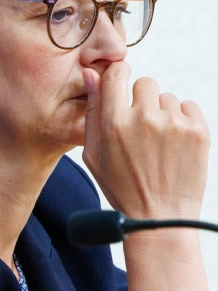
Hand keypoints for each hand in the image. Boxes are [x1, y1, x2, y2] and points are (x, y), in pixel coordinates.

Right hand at [81, 61, 208, 220]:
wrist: (160, 216)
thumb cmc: (121, 185)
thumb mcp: (93, 152)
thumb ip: (92, 111)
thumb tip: (92, 74)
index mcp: (114, 122)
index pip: (117, 74)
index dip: (118, 74)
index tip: (121, 82)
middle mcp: (145, 118)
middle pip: (145, 83)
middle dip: (141, 99)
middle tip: (140, 126)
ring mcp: (174, 124)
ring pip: (167, 98)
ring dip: (162, 112)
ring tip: (158, 141)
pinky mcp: (198, 131)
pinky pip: (188, 107)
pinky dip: (182, 119)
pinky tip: (174, 142)